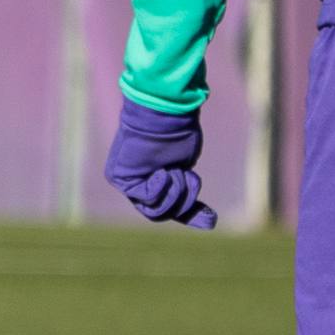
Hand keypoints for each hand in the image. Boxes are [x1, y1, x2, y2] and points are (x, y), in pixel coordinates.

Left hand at [103, 98, 216, 229]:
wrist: (164, 111)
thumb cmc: (177, 132)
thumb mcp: (187, 168)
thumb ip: (188, 193)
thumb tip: (211, 222)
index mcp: (151, 180)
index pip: (167, 208)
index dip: (190, 214)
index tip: (212, 219)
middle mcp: (135, 183)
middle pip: (160, 213)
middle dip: (183, 203)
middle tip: (189, 180)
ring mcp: (126, 182)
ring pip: (155, 210)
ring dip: (175, 192)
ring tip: (178, 170)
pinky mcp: (122, 179)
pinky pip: (148, 197)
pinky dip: (162, 187)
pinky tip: (165, 171)